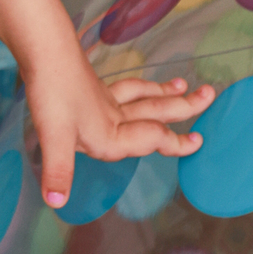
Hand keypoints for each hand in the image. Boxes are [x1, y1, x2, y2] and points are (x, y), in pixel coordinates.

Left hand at [23, 42, 214, 209]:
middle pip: (156, 110)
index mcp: (112, 134)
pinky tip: (140, 85)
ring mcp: (104, 98)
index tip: (198, 141)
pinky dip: (139, 86)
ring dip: (164, 93)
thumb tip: (57, 202)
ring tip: (182, 85)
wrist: (43, 51)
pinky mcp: (92, 85)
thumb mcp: (54, 137)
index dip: (176, 143)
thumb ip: (59, 172)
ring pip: (143, 96)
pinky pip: (125, 88)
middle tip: (209, 95)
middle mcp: (114, 116)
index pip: (153, 138)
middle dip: (184, 107)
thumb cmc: (52, 93)